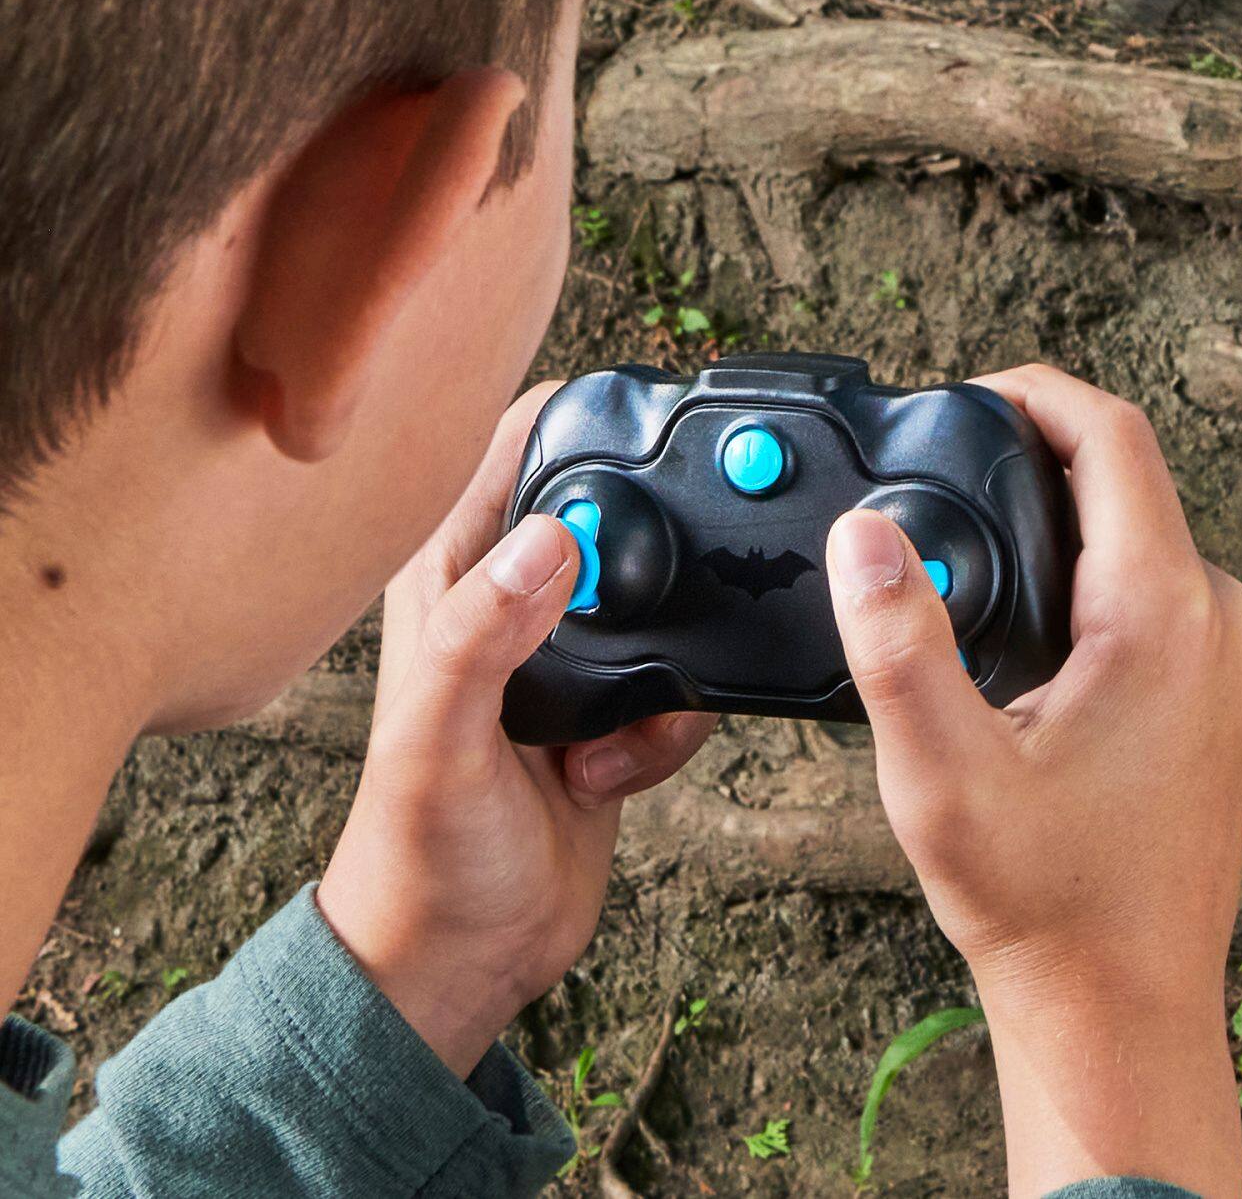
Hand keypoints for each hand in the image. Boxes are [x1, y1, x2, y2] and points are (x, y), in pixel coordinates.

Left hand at [318, 384, 713, 1078]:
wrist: (461, 965)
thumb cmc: (415, 860)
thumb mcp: (439, 743)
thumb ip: (480, 636)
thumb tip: (553, 540)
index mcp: (449, 576)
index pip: (517, 443)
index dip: (582, 416)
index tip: (648, 423)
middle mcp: (508, 597)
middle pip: (614, 504)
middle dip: (653, 546)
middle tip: (648, 609)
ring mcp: (565, 651)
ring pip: (666, 590)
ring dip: (666, 654)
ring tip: (607, 725)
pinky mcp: (615, 702)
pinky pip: (685, 672)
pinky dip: (671, 723)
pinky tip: (610, 772)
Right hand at [829, 367, 1241, 1198]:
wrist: (1126, 1011)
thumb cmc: (1049, 907)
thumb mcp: (944, 777)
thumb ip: (898, 645)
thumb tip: (863, 534)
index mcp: (1166, 608)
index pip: (1113, 434)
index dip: (1035, 390)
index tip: (964, 390)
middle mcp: (1217, 614)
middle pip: (1125, 476)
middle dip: (1032, 452)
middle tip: (942, 461)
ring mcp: (1227, 652)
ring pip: (1137, 532)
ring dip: (1056, 515)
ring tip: (963, 534)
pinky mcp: (1218, 688)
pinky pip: (1151, 585)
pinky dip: (1084, 569)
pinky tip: (1017, 614)